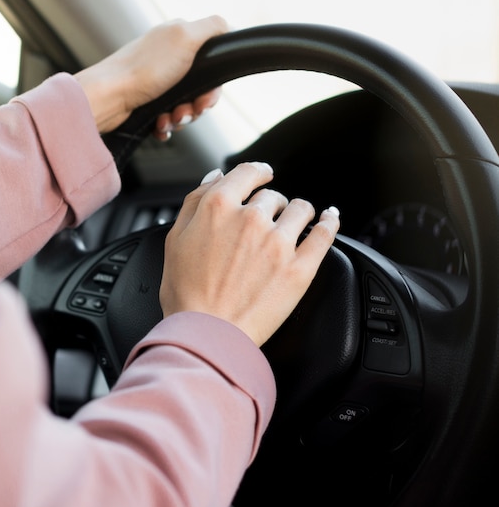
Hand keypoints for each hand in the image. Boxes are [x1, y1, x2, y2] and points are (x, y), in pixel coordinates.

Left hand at [74, 16, 227, 137]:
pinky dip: (166, 126)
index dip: (212, 87)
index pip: (211, 65)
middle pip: (199, 90)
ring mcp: (156, 82)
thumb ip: (212, 28)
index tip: (206, 99)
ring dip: (181, 118)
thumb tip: (228, 26)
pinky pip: (167, 118)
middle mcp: (167, 59)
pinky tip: (160, 126)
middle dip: (196, 107)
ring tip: (169, 119)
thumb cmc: (143, 70)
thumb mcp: (185, 38)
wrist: (108, 99)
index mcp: (178, 39)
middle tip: (187, 112)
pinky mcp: (146, 102)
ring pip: (184, 106)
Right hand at [159, 163, 339, 346]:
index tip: (263, 175)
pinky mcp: (299, 269)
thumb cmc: (186, 294)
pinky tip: (330, 217)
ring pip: (300, 209)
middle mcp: (251, 219)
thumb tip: (214, 176)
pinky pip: (324, 234)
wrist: (206, 335)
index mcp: (219, 208)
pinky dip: (329, 221)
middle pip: (272, 196)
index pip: (246, 173)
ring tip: (295, 222)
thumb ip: (194, 202)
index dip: (256, 172)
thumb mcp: (175, 240)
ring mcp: (278, 243)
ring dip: (297, 211)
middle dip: (270, 205)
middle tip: (265, 221)